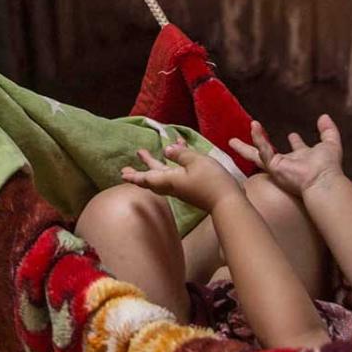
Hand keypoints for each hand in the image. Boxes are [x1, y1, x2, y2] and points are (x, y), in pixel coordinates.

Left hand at [119, 136, 240, 212]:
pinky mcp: (192, 186)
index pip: (147, 178)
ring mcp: (183, 187)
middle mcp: (173, 185)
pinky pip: (177, 172)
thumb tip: (167, 150)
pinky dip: (174, 161)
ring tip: (146, 153)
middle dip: (141, 170)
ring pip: (164, 174)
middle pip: (153, 177)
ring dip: (155, 163)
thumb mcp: (196, 161)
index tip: (123, 175)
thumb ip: (181, 154)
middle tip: (126, 168)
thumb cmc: (210, 180)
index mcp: (170, 180)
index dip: (135, 176)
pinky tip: (180, 150)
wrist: (227, 201)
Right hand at [246, 117, 344, 200]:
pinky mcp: (273, 167)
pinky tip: (254, 127)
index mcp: (303, 159)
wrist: (323, 180)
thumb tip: (324, 116)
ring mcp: (278, 168)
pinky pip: (262, 151)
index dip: (296, 142)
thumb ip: (328, 130)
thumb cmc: (328, 167)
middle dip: (256, 147)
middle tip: (240, 144)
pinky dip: (258, 139)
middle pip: (268, 155)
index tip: (293, 135)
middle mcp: (289, 164)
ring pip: (257, 156)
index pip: (297, 150)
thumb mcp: (331, 143)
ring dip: (245, 147)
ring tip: (232, 140)